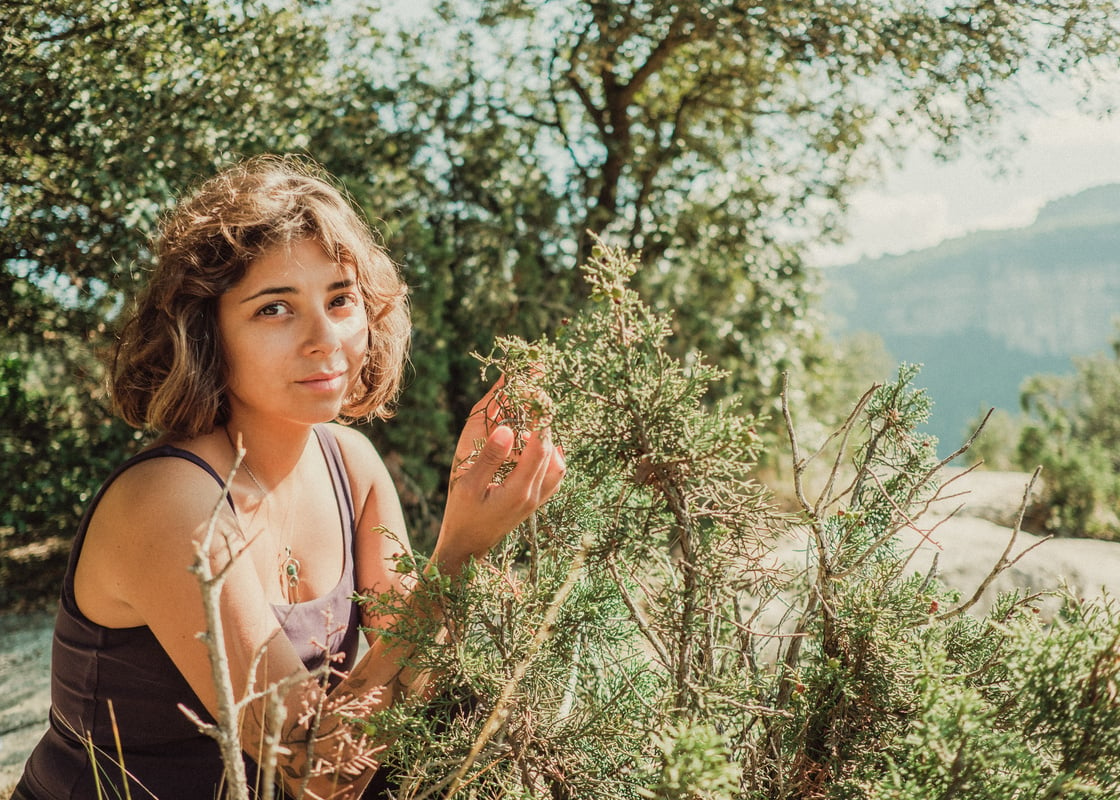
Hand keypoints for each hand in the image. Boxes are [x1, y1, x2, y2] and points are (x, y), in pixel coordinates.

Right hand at [433, 380, 564, 570]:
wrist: (466, 548)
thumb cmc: (462, 516)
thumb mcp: (467, 485)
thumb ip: (489, 457)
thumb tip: (506, 428)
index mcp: (520, 489)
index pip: (541, 446)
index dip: (540, 418)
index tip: (534, 394)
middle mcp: (536, 494)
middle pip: (551, 450)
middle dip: (544, 422)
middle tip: (533, 398)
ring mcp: (538, 499)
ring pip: (557, 463)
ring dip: (547, 439)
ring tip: (530, 421)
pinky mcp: (535, 501)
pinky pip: (553, 474)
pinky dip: (548, 455)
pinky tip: (534, 445)